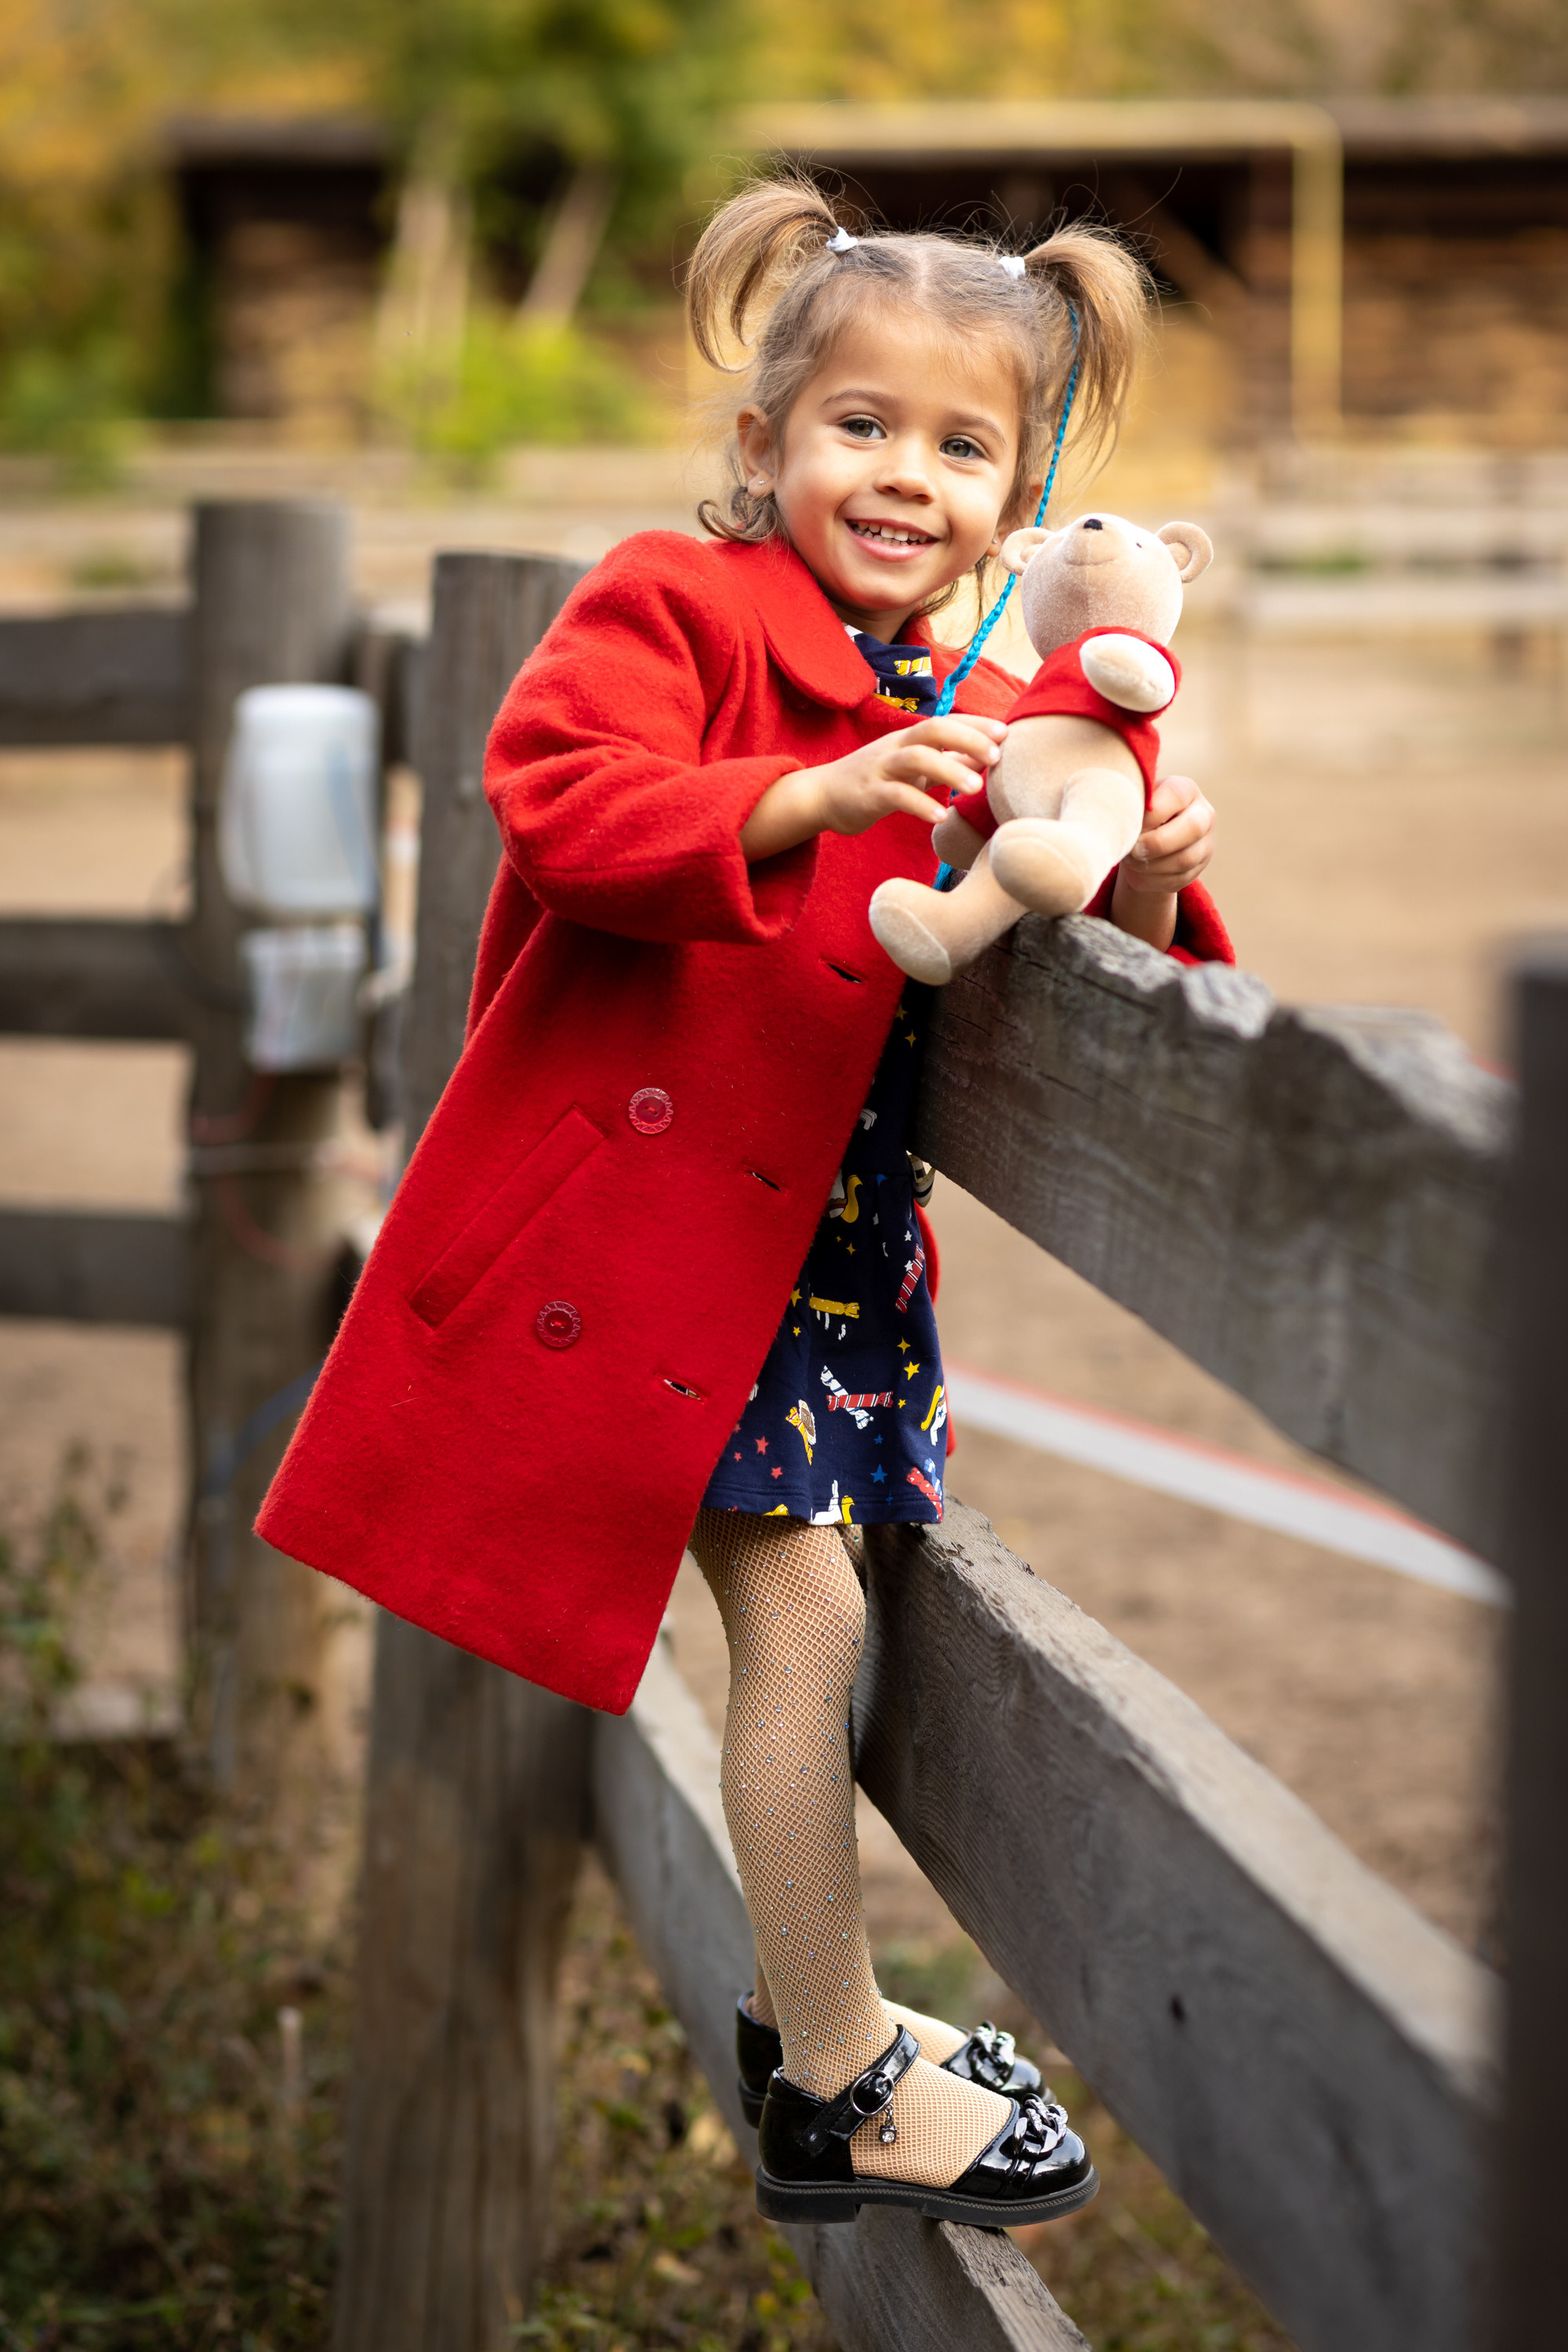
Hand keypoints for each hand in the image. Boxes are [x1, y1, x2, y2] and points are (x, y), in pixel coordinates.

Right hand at [740, 717, 1004, 861]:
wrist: (823, 796)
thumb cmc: (877, 781)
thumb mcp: (915, 769)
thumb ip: (949, 762)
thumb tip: (988, 757)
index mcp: (910, 739)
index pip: (948, 722)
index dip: (977, 724)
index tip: (1007, 732)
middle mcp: (897, 747)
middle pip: (934, 729)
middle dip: (967, 738)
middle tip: (997, 756)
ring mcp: (881, 768)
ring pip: (916, 759)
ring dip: (949, 771)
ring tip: (975, 789)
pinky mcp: (869, 795)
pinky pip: (896, 796)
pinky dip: (920, 805)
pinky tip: (940, 818)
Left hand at [1116, 773, 1213, 893]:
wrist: (1147, 836)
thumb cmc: (1137, 812)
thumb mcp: (1135, 801)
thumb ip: (1133, 804)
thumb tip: (1123, 821)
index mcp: (1186, 790)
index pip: (1175, 796)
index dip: (1150, 814)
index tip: (1129, 824)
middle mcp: (1204, 814)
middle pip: (1193, 828)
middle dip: (1157, 843)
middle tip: (1132, 849)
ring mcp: (1205, 843)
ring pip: (1184, 859)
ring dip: (1151, 865)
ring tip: (1130, 860)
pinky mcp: (1198, 868)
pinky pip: (1177, 879)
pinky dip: (1152, 879)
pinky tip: (1137, 872)